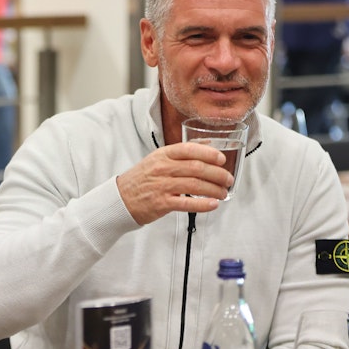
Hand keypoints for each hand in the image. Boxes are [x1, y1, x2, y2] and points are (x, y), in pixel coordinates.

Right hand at [116, 142, 232, 224]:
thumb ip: (181, 153)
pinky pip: (187, 204)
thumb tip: (208, 144)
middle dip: (217, 174)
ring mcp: (161, 186)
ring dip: (214, 189)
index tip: (222, 159)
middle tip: (228, 179)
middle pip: (196, 168)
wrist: (120, 199)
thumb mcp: (157, 159)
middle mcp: (162, 168)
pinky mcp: (161, 203)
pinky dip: (203, 204)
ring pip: (195, 185)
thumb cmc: (142, 179)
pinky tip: (213, 204)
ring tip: (223, 192)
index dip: (208, 153)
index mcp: (162, 155)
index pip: (189, 149)